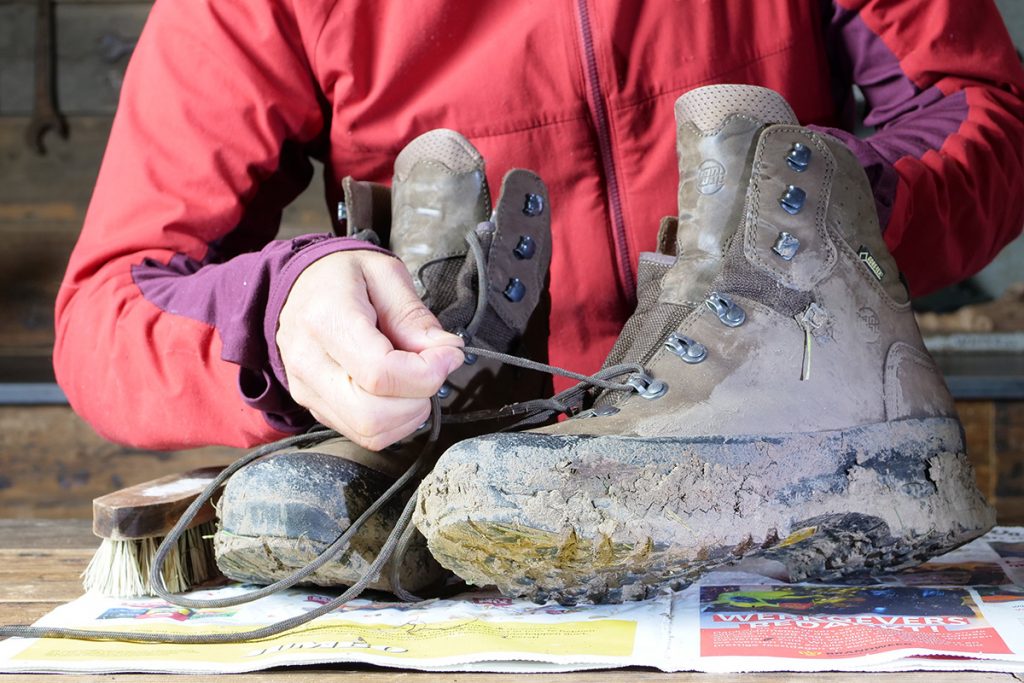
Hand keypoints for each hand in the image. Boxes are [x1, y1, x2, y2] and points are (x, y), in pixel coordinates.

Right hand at [276, 250, 463, 449]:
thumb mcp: (385, 274)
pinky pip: (362, 434)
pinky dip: (393, 421)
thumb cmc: (341, 276)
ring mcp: (307, 389)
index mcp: (326, 319)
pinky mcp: (315, 406)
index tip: (449, 354)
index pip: (381, 374)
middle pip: (373, 415)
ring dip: (408, 415)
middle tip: (432, 369)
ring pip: (369, 433)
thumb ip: (415, 316)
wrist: (298, 284)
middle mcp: (309, 362)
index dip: (427, 372)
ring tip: (415, 379)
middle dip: (419, 399)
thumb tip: (445, 351)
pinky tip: (397, 391)